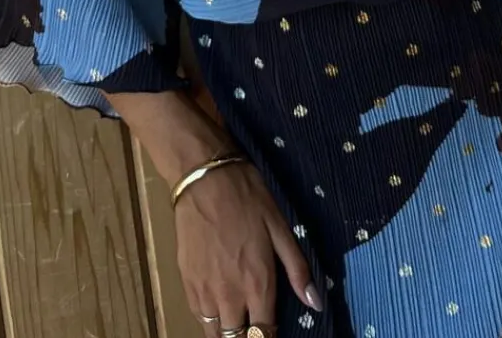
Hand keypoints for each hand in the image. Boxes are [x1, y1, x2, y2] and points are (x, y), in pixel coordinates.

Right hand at [175, 159, 322, 332]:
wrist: (204, 179)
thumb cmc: (247, 198)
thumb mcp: (280, 227)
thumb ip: (297, 269)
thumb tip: (316, 303)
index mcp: (257, 284)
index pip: (264, 335)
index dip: (270, 337)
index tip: (273, 330)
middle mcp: (229, 296)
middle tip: (256, 325)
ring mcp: (204, 292)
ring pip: (215, 335)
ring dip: (228, 332)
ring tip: (238, 322)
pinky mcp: (186, 283)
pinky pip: (198, 317)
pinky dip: (210, 320)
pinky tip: (219, 308)